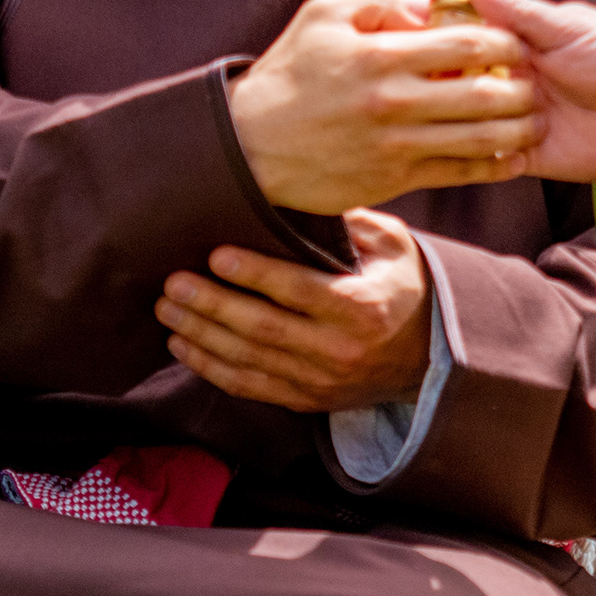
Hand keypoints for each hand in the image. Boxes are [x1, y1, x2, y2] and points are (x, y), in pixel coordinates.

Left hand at [157, 206, 434, 412]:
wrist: (429, 357)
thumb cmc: (401, 287)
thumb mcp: (392, 247)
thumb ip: (351, 223)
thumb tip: (298, 196)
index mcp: (363, 308)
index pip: (299, 290)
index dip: (255, 273)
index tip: (216, 254)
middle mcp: (339, 350)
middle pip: (263, 328)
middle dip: (211, 305)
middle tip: (172, 283)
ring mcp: (320, 381)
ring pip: (247, 360)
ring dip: (200, 335)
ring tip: (166, 310)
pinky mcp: (305, 399)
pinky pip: (248, 386)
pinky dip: (210, 367)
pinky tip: (182, 344)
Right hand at [229, 0, 542, 213]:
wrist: (251, 147)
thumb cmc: (287, 75)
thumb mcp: (323, 17)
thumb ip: (380, 5)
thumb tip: (429, 6)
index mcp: (380, 55)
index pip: (465, 44)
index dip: (504, 41)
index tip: (518, 41)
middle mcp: (393, 101)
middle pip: (483, 93)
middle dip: (522, 86)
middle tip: (538, 80)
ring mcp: (397, 144)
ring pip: (478, 138)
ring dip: (517, 128)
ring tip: (535, 117)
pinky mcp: (395, 179)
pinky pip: (458, 173)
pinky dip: (493, 166)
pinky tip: (512, 157)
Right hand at [461, 0, 595, 182]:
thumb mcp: (566, 27)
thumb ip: (517, 10)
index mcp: (513, 44)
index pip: (463, 43)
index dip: (449, 45)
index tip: (441, 45)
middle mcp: (506, 81)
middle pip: (459, 85)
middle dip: (469, 86)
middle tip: (508, 81)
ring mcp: (512, 118)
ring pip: (470, 123)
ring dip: (492, 118)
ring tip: (537, 109)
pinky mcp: (523, 154)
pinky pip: (489, 158)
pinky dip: (491, 152)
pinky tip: (516, 139)